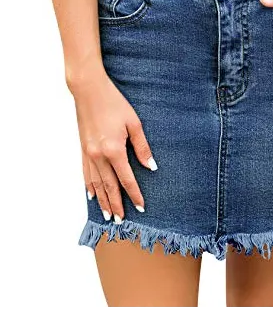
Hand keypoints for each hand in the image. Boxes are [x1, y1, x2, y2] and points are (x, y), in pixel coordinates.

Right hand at [71, 68, 157, 223]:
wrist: (88, 90)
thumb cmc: (114, 103)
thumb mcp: (134, 123)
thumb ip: (142, 147)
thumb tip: (151, 167)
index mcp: (113, 150)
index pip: (126, 179)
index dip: (135, 195)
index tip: (141, 207)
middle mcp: (98, 155)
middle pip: (109, 187)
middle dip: (116, 204)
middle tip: (121, 221)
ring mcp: (88, 153)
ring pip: (95, 183)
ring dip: (102, 200)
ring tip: (107, 214)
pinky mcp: (82, 148)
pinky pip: (85, 173)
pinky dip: (89, 186)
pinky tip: (91, 194)